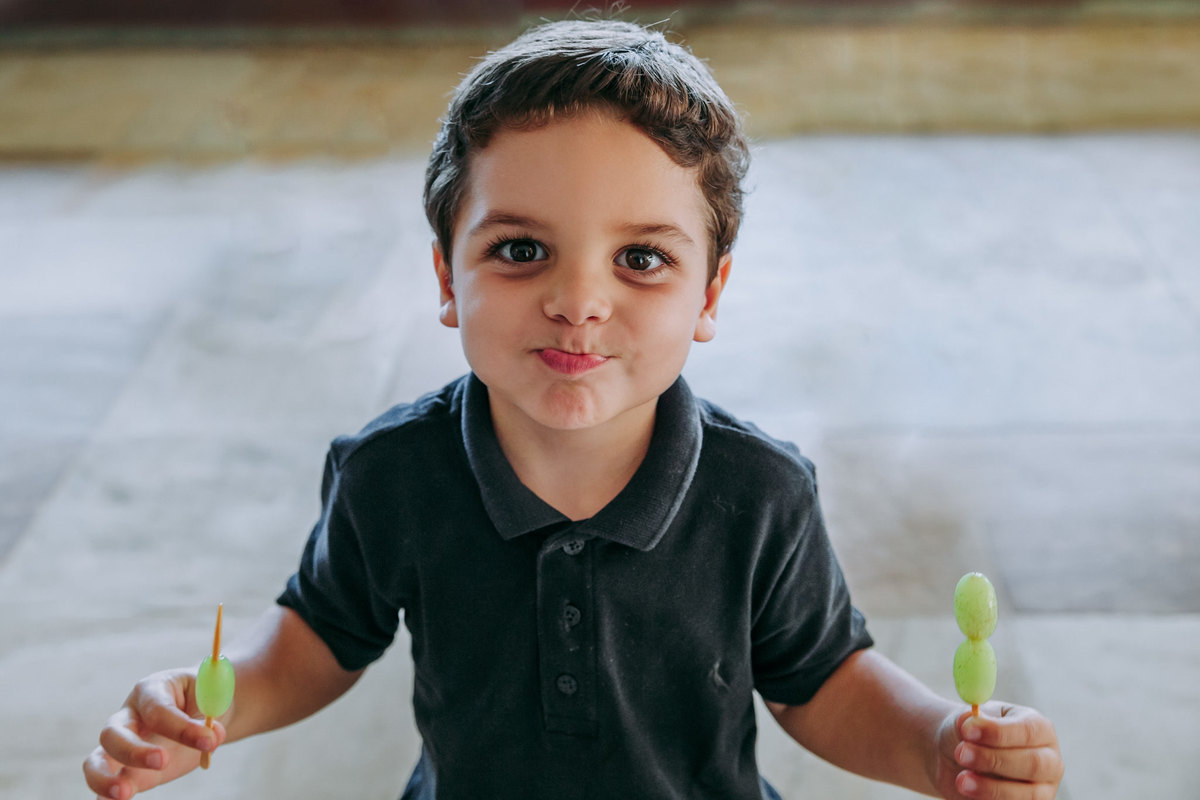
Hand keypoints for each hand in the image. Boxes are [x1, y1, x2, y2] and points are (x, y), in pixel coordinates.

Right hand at [82, 668, 227, 799]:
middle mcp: (129, 716)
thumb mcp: (211, 700)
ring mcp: (121, 745)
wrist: (202, 712)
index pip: (158, 709)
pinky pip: (104, 784)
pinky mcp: (124, 770)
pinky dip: (104, 796)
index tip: (209, 740)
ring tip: (124, 793)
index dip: (181, 726)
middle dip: (135, 750)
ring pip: (96, 760)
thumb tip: (211, 739)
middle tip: (163, 761)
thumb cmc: (203, 701)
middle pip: (113, 733)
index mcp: (151, 690)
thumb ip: (209, 718)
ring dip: (104, 778)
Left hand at [931, 701, 1063, 798]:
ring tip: (961, 780)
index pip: (1028, 730)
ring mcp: (1043, 789)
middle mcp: (1048, 759)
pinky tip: (970, 793)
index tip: (967, 731)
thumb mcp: (966, 722)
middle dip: (993, 759)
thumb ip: (967, 722)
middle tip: (961, 754)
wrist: (959, 761)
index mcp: (1039, 728)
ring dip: (990, 788)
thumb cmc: (969, 736)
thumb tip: (966, 723)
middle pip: (1033, 764)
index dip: (998, 732)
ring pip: (1028, 794)